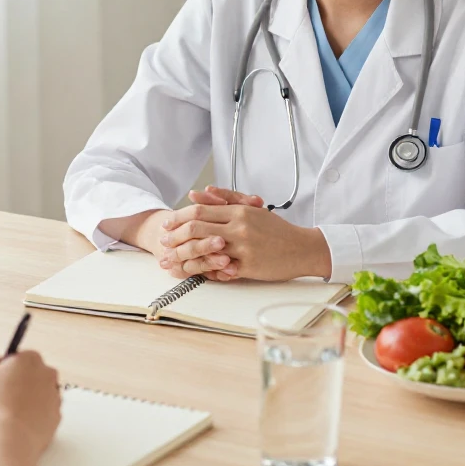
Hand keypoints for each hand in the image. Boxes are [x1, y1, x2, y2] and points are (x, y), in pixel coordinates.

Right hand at [0, 351, 61, 457]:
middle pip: (32, 375)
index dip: (5, 370)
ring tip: (8, 414)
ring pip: (39, 395)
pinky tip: (17, 425)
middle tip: (1, 397)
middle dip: (19, 384)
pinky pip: (43, 414)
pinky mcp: (56, 418)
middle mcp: (48, 374)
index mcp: (31, 358)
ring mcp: (55, 397)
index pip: (18, 358)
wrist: (9, 438)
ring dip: (27, 401)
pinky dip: (33, 418)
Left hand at [160, 202, 330, 281]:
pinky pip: (219, 270)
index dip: (179, 217)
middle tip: (163, 242)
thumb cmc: (276, 229)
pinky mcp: (248, 267)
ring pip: (204, 250)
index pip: (200, 211)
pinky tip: (192, 273)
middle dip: (175, 236)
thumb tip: (201, 192)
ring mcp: (243, 248)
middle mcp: (239, 228)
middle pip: (197, 228)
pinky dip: (204, 271)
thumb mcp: (252, 208)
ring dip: (183, 256)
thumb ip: (226, 198)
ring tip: (171, 260)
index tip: (167, 224)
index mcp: (238, 212)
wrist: (302, 248)